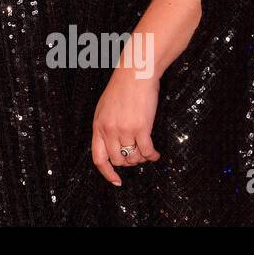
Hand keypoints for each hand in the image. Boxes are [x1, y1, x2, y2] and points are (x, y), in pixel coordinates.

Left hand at [91, 67, 161, 185]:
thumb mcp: (104, 108)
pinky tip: (155, 154)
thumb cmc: (121, 89)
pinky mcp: (141, 128)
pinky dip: (152, 156)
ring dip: (141, 158)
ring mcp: (125, 130)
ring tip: (146, 152)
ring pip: (133, 157)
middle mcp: (109, 130)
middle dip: (129, 162)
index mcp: (98, 126)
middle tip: (137, 157)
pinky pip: (146, 151)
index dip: (107, 173)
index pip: (98, 158)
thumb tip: (112, 146)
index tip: (116, 181)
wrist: (135, 74)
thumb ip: (105, 127)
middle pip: (118, 160)